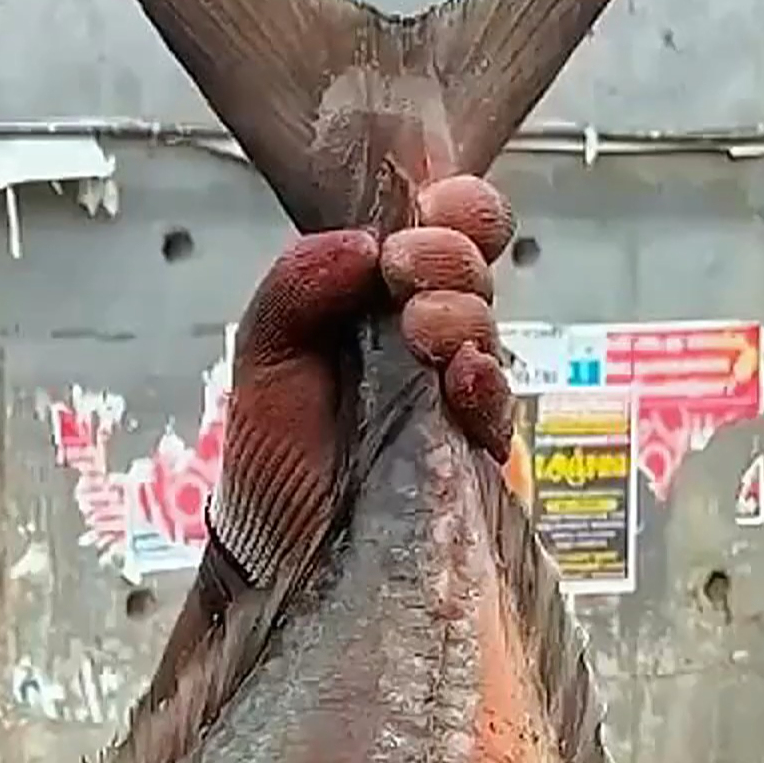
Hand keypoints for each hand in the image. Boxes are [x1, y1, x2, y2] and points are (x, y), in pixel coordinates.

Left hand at [207, 176, 517, 595]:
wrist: (274, 558)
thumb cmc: (273, 461)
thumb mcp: (265, 356)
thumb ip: (298, 285)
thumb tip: (362, 243)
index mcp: (382, 299)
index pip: (446, 224)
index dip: (452, 204)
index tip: (423, 207)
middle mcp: (429, 338)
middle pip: (477, 265)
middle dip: (451, 252)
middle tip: (406, 268)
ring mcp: (456, 395)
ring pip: (489, 329)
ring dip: (464, 314)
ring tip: (421, 329)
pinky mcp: (472, 454)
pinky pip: (498, 407)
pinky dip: (487, 384)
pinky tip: (461, 379)